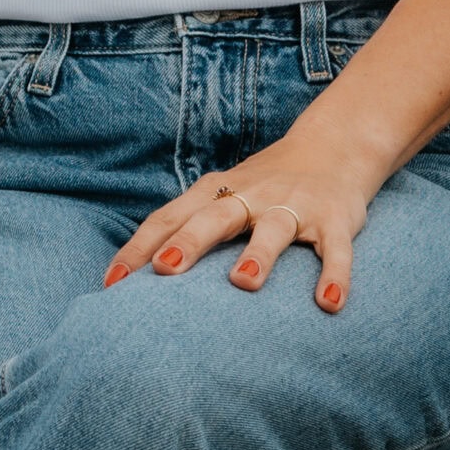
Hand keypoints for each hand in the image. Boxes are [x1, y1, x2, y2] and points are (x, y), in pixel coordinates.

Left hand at [101, 131, 374, 312]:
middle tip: (165, 270)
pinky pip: (335, 248)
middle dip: (190, 241)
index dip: (140, 248)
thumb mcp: (223, 196)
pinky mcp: (334, 219)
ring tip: (244, 281)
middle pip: (214, 215)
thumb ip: (187, 227)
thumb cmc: (263, 185)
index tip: (113, 283)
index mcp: (217, 191)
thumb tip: (133, 276)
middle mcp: (251, 195)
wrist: (333, 146)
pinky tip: (330, 302)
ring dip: (259, 253)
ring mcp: (293, 206)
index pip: (170, 217)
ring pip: (274, 229)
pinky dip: (335, 273)